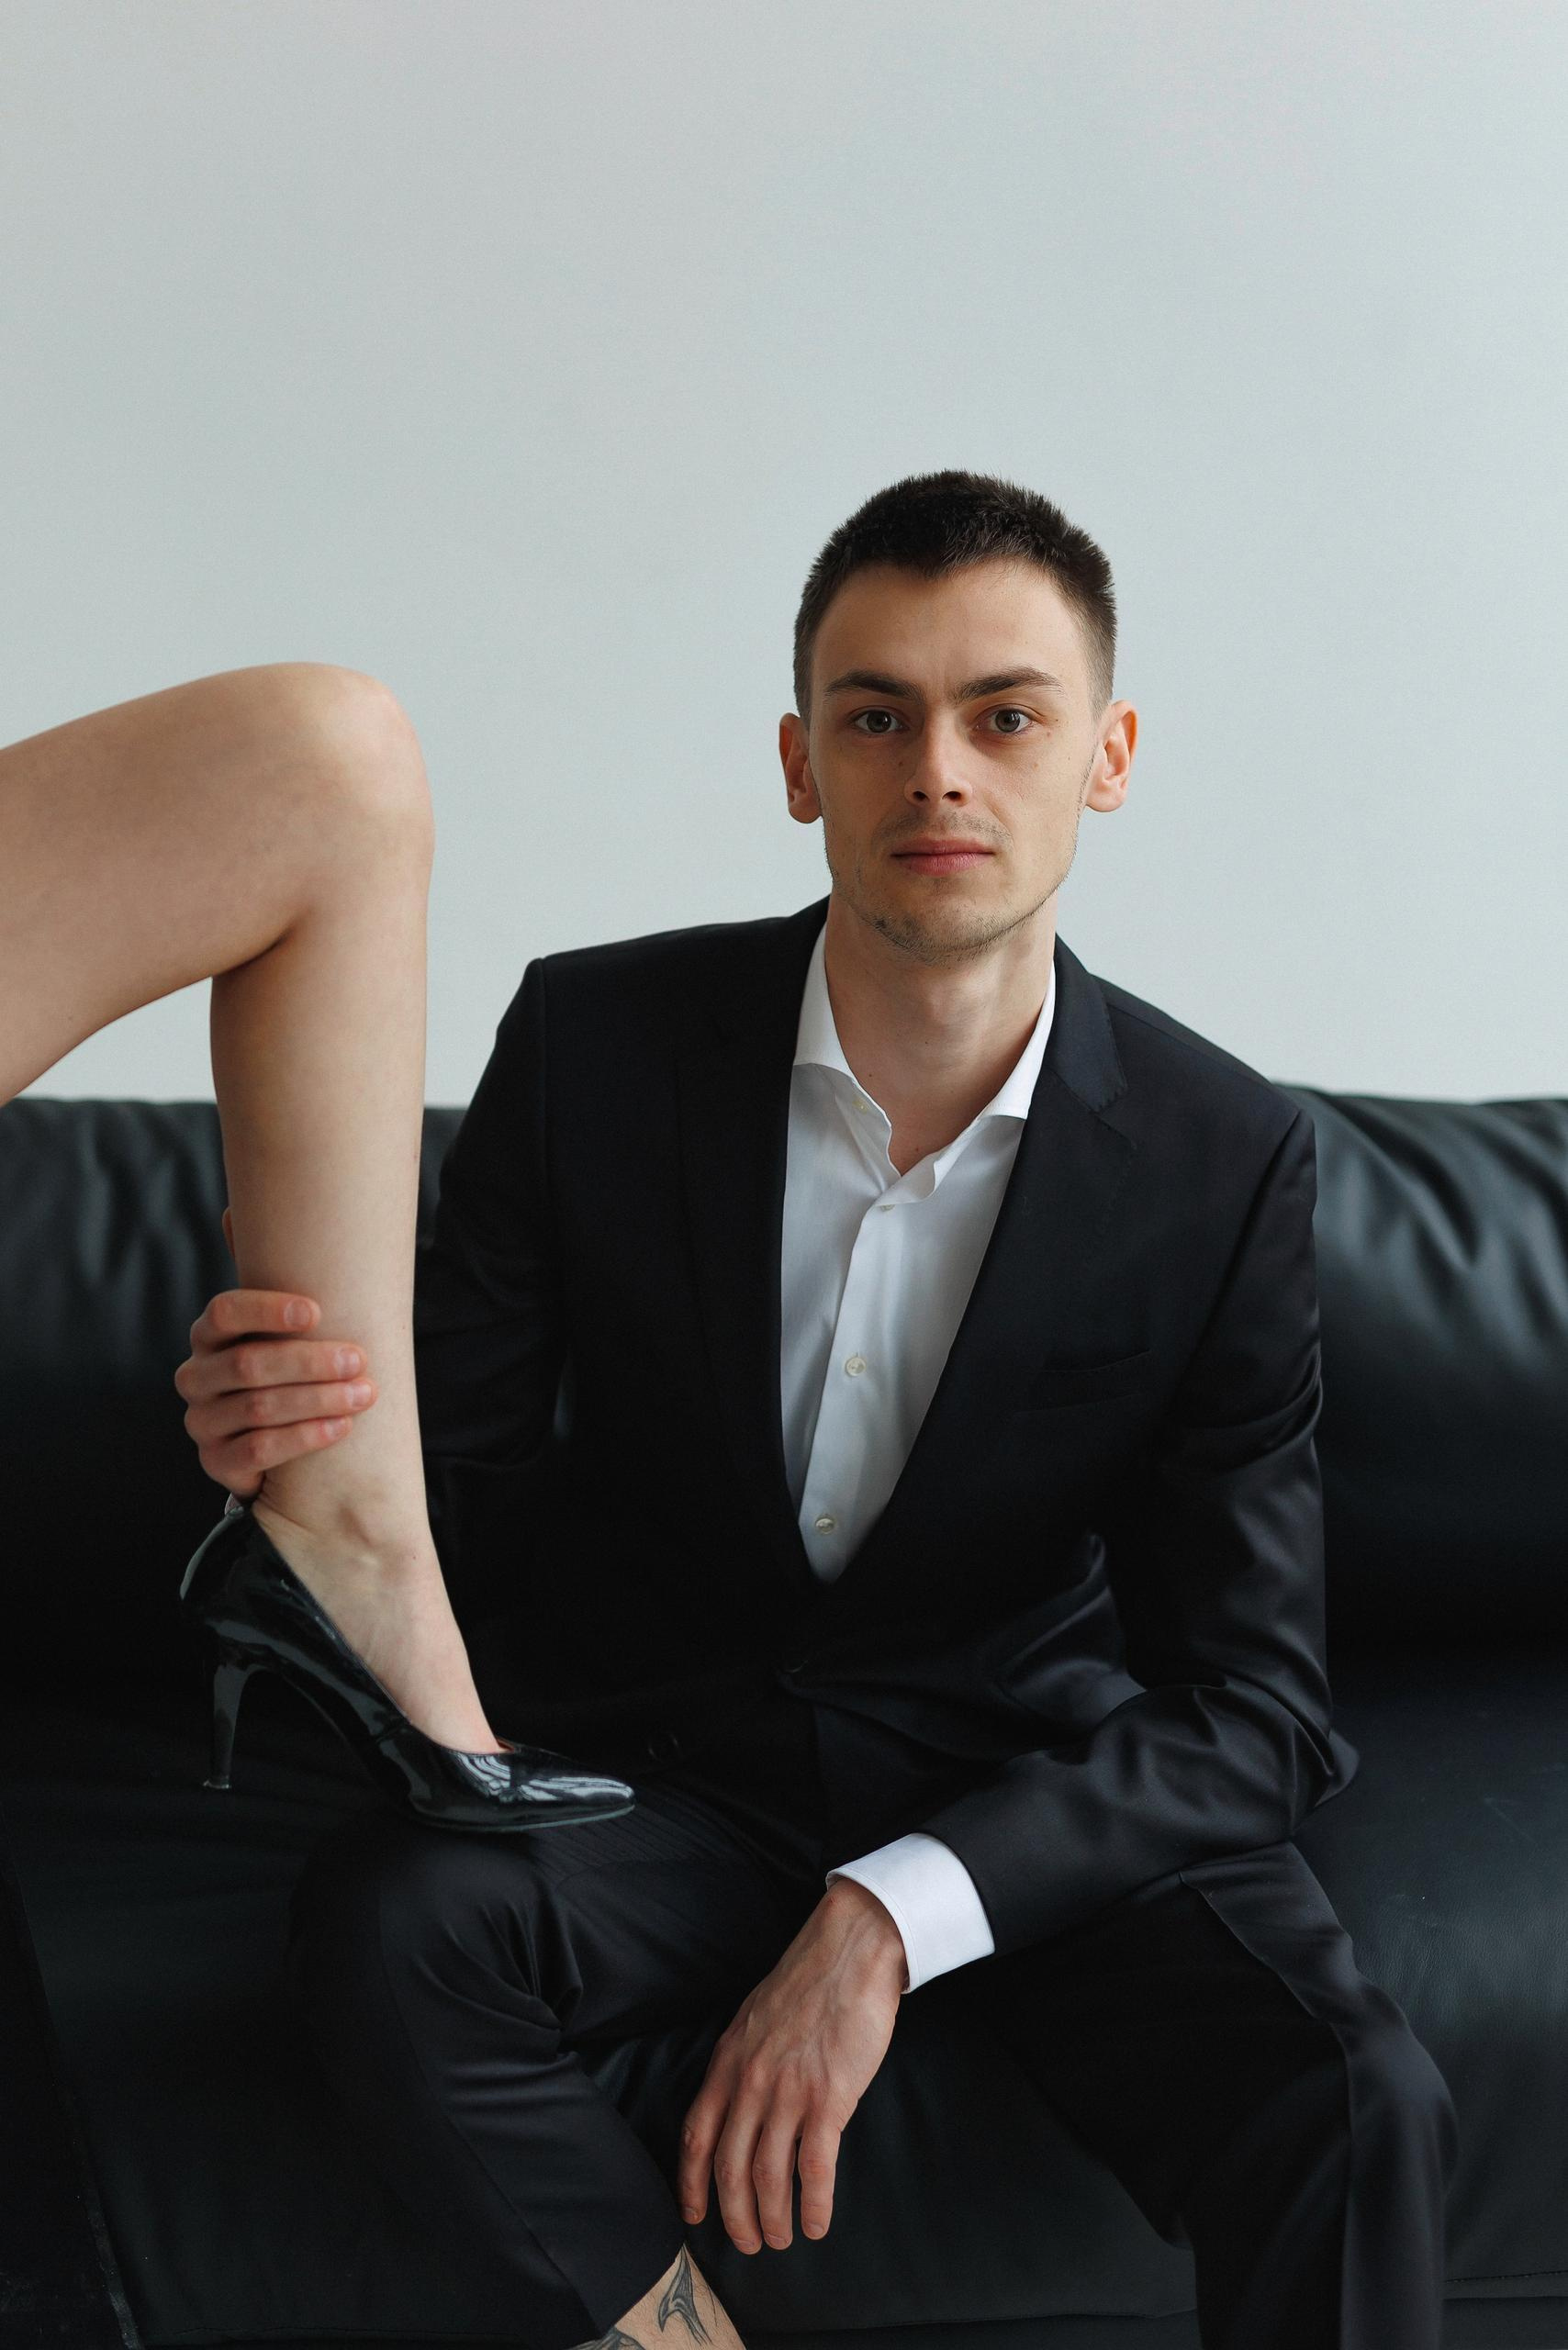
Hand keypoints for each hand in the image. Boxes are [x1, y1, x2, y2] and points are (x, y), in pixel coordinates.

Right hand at [171, 1205, 379, 1495]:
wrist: (275, 1439)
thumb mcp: (280, 1321)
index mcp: (209, 1334)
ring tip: (364, 1393)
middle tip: (360, 1359)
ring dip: (318, 1400)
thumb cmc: (285, 1364)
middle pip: (248, 1365)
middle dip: (310, 1361)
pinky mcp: (216, 1462)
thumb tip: (235, 1208)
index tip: (316, 1311)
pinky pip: (257, 1451)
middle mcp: (197, 1376)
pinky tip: (341, 1428)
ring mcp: (203, 1421)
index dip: (268, 1311)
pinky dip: (304, 1438)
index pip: (225, 1312)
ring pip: (258, 1409)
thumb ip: (267, 1270)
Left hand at [677, 1880, 905, 2253]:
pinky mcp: (829, 2098)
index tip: (695, 2214)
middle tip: (748, 2242)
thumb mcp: (753, 2019)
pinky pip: (814, 2168)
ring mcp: (788, 2092)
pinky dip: (812, 2205)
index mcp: (727, 2062)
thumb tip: (742, 2101)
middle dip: (735, 2215)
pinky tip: (817, 2224)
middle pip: (729, 2168)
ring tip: (782, 2239)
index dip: (692, 2182)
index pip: (696, 2135)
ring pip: (768, 2175)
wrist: (849, 1951)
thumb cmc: (807, 1981)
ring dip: (772, 2218)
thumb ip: (742, 2061)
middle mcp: (749, 2083)